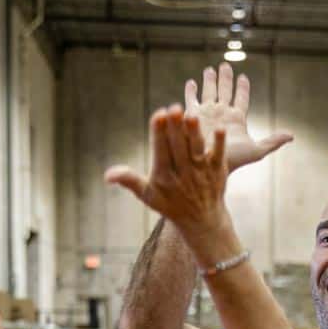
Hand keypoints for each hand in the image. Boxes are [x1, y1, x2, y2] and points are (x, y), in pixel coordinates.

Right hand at [105, 106, 231, 242]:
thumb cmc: (171, 204)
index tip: (158, 115)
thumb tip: (107, 175)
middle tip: (174, 108)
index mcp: (164, 177)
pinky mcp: (218, 171)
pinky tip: (220, 129)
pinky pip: (219, 156)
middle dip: (176, 128)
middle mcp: (183, 174)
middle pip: (178, 147)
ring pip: (197, 149)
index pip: (160, 152)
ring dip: (195, 133)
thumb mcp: (148, 196)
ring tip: (191, 114)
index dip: (159, 134)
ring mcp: (202, 172)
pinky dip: (219, 144)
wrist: (202, 220)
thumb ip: (129, 181)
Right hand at [185, 64, 292, 172]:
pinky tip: (192, 82)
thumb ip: (273, 141)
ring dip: (210, 80)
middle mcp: (222, 113)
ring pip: (209, 91)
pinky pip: (191, 100)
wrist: (208, 165)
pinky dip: (191, 91)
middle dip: (225, 78)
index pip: (241, 99)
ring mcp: (207, 114)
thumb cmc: (232, 160)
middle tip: (225, 65)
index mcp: (236, 118)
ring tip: (210, 69)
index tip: (243, 77)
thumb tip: (292, 136)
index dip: (242, 88)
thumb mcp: (256, 151)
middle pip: (225, 91)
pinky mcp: (193, 115)